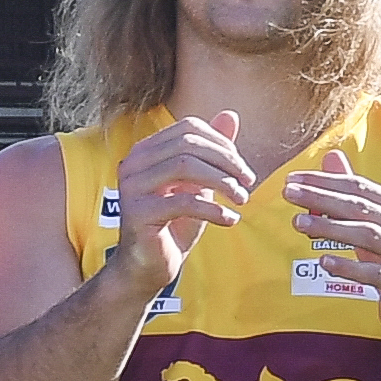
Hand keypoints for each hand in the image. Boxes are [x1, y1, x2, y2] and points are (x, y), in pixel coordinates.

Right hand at [111, 109, 258, 276]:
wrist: (149, 266)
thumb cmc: (175, 223)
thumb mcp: (199, 184)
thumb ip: (212, 152)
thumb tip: (230, 114)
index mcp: (146, 151)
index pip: (189, 128)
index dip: (221, 144)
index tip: (242, 169)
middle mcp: (133, 163)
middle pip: (188, 144)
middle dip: (226, 162)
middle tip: (248, 183)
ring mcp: (131, 187)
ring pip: (185, 166)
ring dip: (223, 182)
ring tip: (242, 200)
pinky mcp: (137, 213)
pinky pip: (184, 202)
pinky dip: (214, 209)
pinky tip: (229, 220)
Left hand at [286, 156, 380, 335]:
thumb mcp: (379, 226)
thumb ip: (355, 194)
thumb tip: (331, 156)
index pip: (361, 187)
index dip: (326, 181)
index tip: (293, 178)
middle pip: (362, 208)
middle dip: (322, 198)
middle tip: (288, 193)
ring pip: (368, 236)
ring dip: (330, 227)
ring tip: (298, 222)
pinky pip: (374, 274)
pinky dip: (348, 267)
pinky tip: (323, 262)